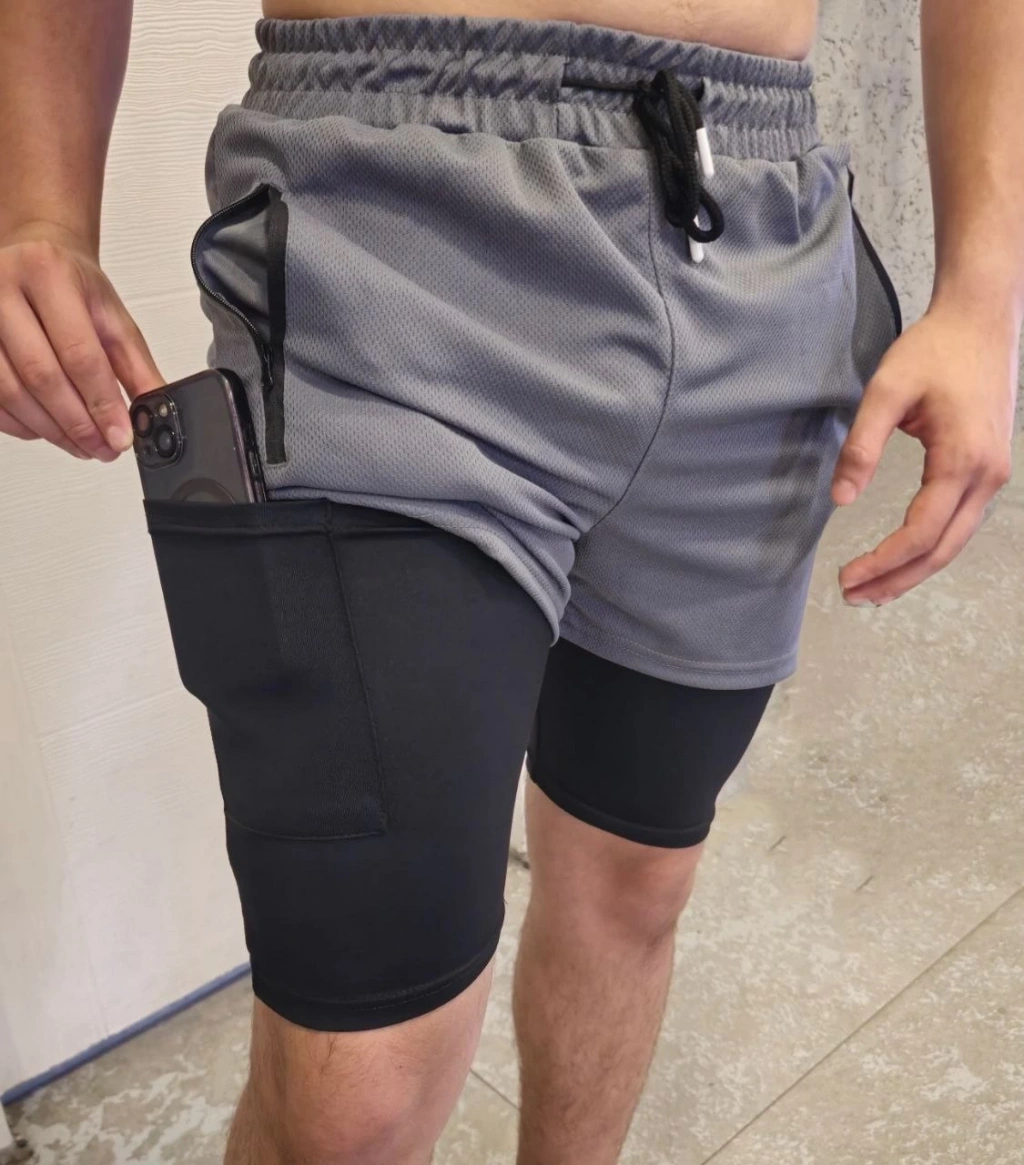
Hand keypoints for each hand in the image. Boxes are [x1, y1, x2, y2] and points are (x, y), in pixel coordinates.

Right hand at [0, 220, 163, 460]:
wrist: (34, 259)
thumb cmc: (71, 286)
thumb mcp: (113, 319)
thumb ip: (137, 368)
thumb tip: (154, 413)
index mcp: (48, 274)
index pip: (78, 352)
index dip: (101, 403)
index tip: (120, 436)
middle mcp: (2, 288)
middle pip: (41, 375)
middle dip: (77, 423)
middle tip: (102, 448)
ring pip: (9, 391)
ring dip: (49, 430)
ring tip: (81, 445)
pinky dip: (21, 424)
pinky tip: (47, 431)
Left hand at [832, 300, 1017, 605]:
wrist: (980, 321)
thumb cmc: (933, 351)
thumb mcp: (885, 391)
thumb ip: (861, 445)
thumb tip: (840, 500)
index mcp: (963, 459)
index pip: (921, 531)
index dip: (883, 561)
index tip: (846, 576)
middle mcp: (987, 476)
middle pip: (942, 550)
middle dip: (897, 579)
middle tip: (852, 596)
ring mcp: (993, 475)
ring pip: (954, 542)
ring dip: (913, 570)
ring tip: (871, 590)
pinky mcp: (987, 470)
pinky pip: (960, 524)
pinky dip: (930, 549)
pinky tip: (902, 560)